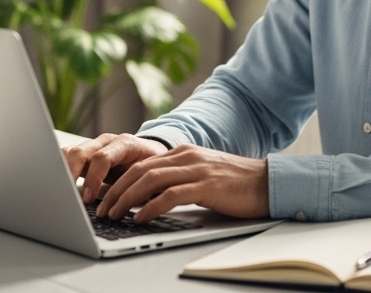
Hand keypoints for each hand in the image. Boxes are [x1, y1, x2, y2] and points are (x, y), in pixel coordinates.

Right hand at [62, 133, 167, 203]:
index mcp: (125, 144)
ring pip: (69, 153)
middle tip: (69, 198)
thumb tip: (130, 206)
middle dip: (71, 175)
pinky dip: (60, 171)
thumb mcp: (149, 176)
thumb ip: (138, 187)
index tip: (88, 199)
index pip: (102, 158)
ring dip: (63, 173)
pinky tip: (61, 187)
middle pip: (81, 152)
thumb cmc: (150, 167)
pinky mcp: (84, 154)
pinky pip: (66, 157)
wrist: (151, 152)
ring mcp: (93, 145)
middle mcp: (106, 142)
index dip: (93, 179)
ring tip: (61, 193)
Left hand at [97, 143, 269, 224]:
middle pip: (140, 170)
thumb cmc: (236, 184)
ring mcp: (196, 169)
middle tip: (103, 208)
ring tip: (115, 214)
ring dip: (127, 199)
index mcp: (183, 152)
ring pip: (150, 180)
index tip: (106, 198)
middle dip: (116, 190)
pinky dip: (150, 206)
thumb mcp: (201, 176)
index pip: (142, 164)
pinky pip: (170, 195)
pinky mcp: (206, 185)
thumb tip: (150, 198)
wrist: (267, 183)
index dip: (119, 181)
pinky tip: (140, 218)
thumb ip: (178, 180)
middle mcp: (187, 156)